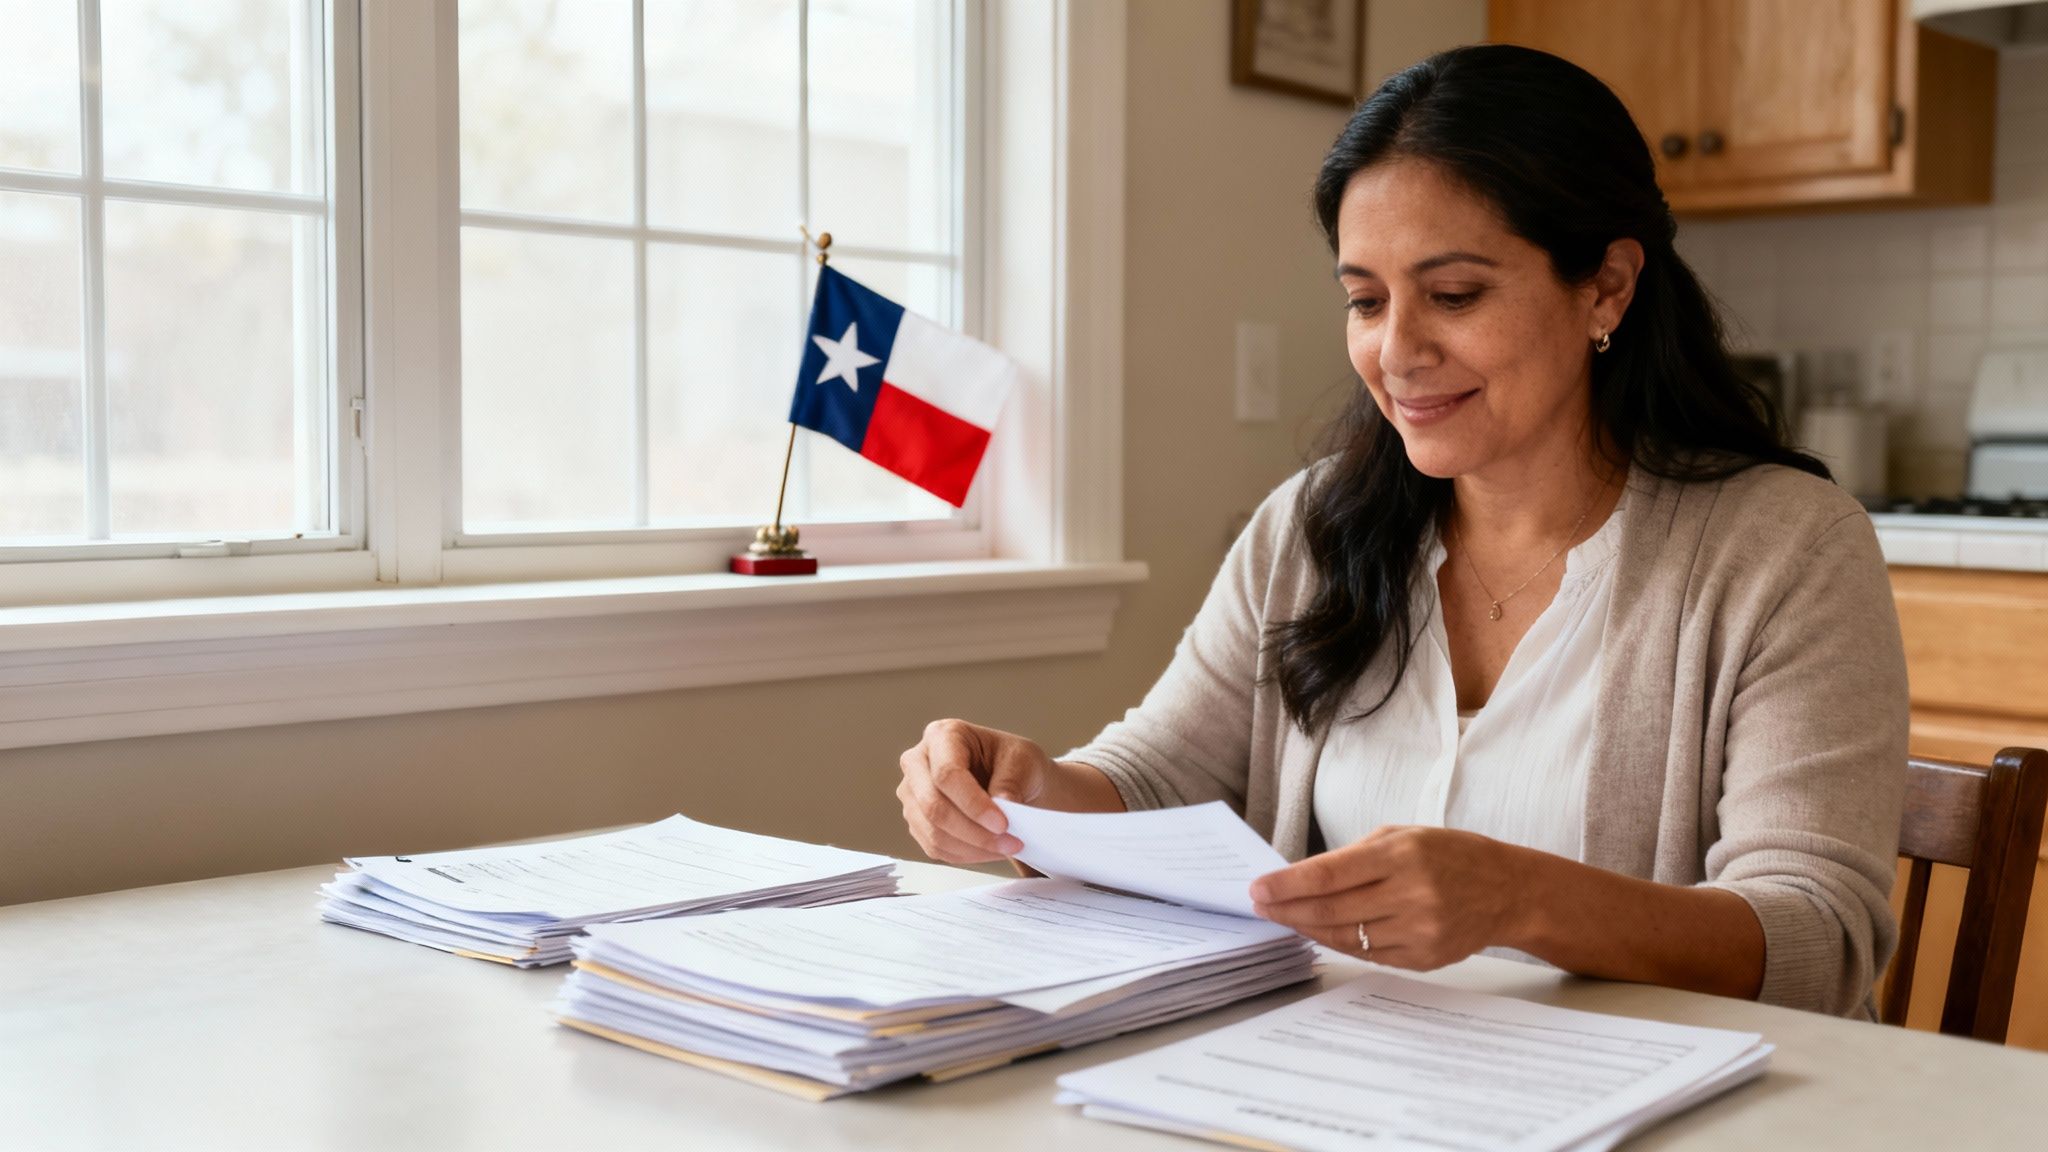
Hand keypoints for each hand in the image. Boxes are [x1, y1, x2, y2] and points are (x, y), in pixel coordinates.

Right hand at [895, 719, 1052, 863]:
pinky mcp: (916, 821)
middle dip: (974, 831)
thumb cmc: (1014, 762)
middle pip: (933, 806)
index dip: (973, 804)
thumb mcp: (1023, 761)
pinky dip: (966, 854)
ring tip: (1006, 846)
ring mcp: (912, 794)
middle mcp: (918, 762)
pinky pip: (935, 847)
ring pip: (933, 832)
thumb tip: (1002, 805)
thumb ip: (1011, 781)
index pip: (947, 774)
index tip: (1003, 823)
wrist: (1012, 779)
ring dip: (973, 847)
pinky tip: (990, 849)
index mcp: (942, 735)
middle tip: (1009, 841)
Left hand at [1248, 826, 1523, 969]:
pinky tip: (1320, 932)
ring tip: (1284, 917)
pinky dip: (1338, 943)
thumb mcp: (1404, 836)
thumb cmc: (1450, 855)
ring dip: (1307, 928)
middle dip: (1287, 909)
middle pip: (1330, 911)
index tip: (1258, 888)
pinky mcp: (1424, 958)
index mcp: (1402, 855)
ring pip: (1345, 937)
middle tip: (1261, 905)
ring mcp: (1419, 930)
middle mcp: (1411, 894)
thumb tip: (1301, 878)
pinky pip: (1368, 954)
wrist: (1507, 891)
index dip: (1287, 885)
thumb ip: (1353, 856)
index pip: (1329, 874)